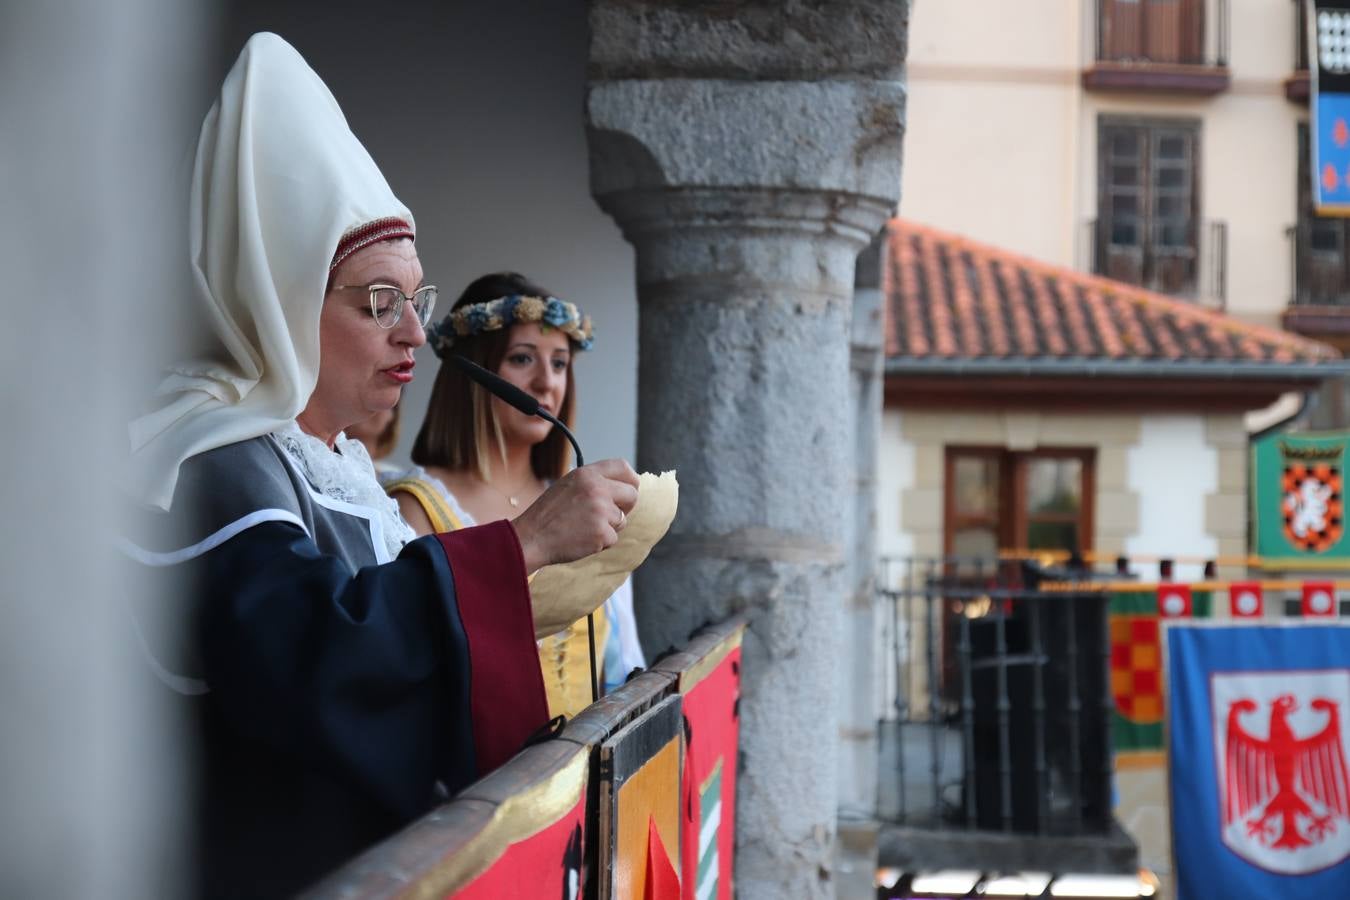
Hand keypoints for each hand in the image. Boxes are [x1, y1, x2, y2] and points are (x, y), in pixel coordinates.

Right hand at [512, 459, 638, 572]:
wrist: (531, 537)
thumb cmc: (548, 514)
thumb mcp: (568, 485)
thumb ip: (593, 483)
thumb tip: (621, 488)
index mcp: (587, 474)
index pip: (623, 467)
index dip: (630, 480)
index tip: (629, 489)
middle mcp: (597, 489)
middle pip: (632, 494)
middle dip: (626, 506)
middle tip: (610, 515)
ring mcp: (601, 511)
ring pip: (622, 520)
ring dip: (608, 527)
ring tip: (583, 527)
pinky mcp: (602, 533)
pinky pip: (612, 538)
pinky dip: (600, 542)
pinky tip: (582, 539)